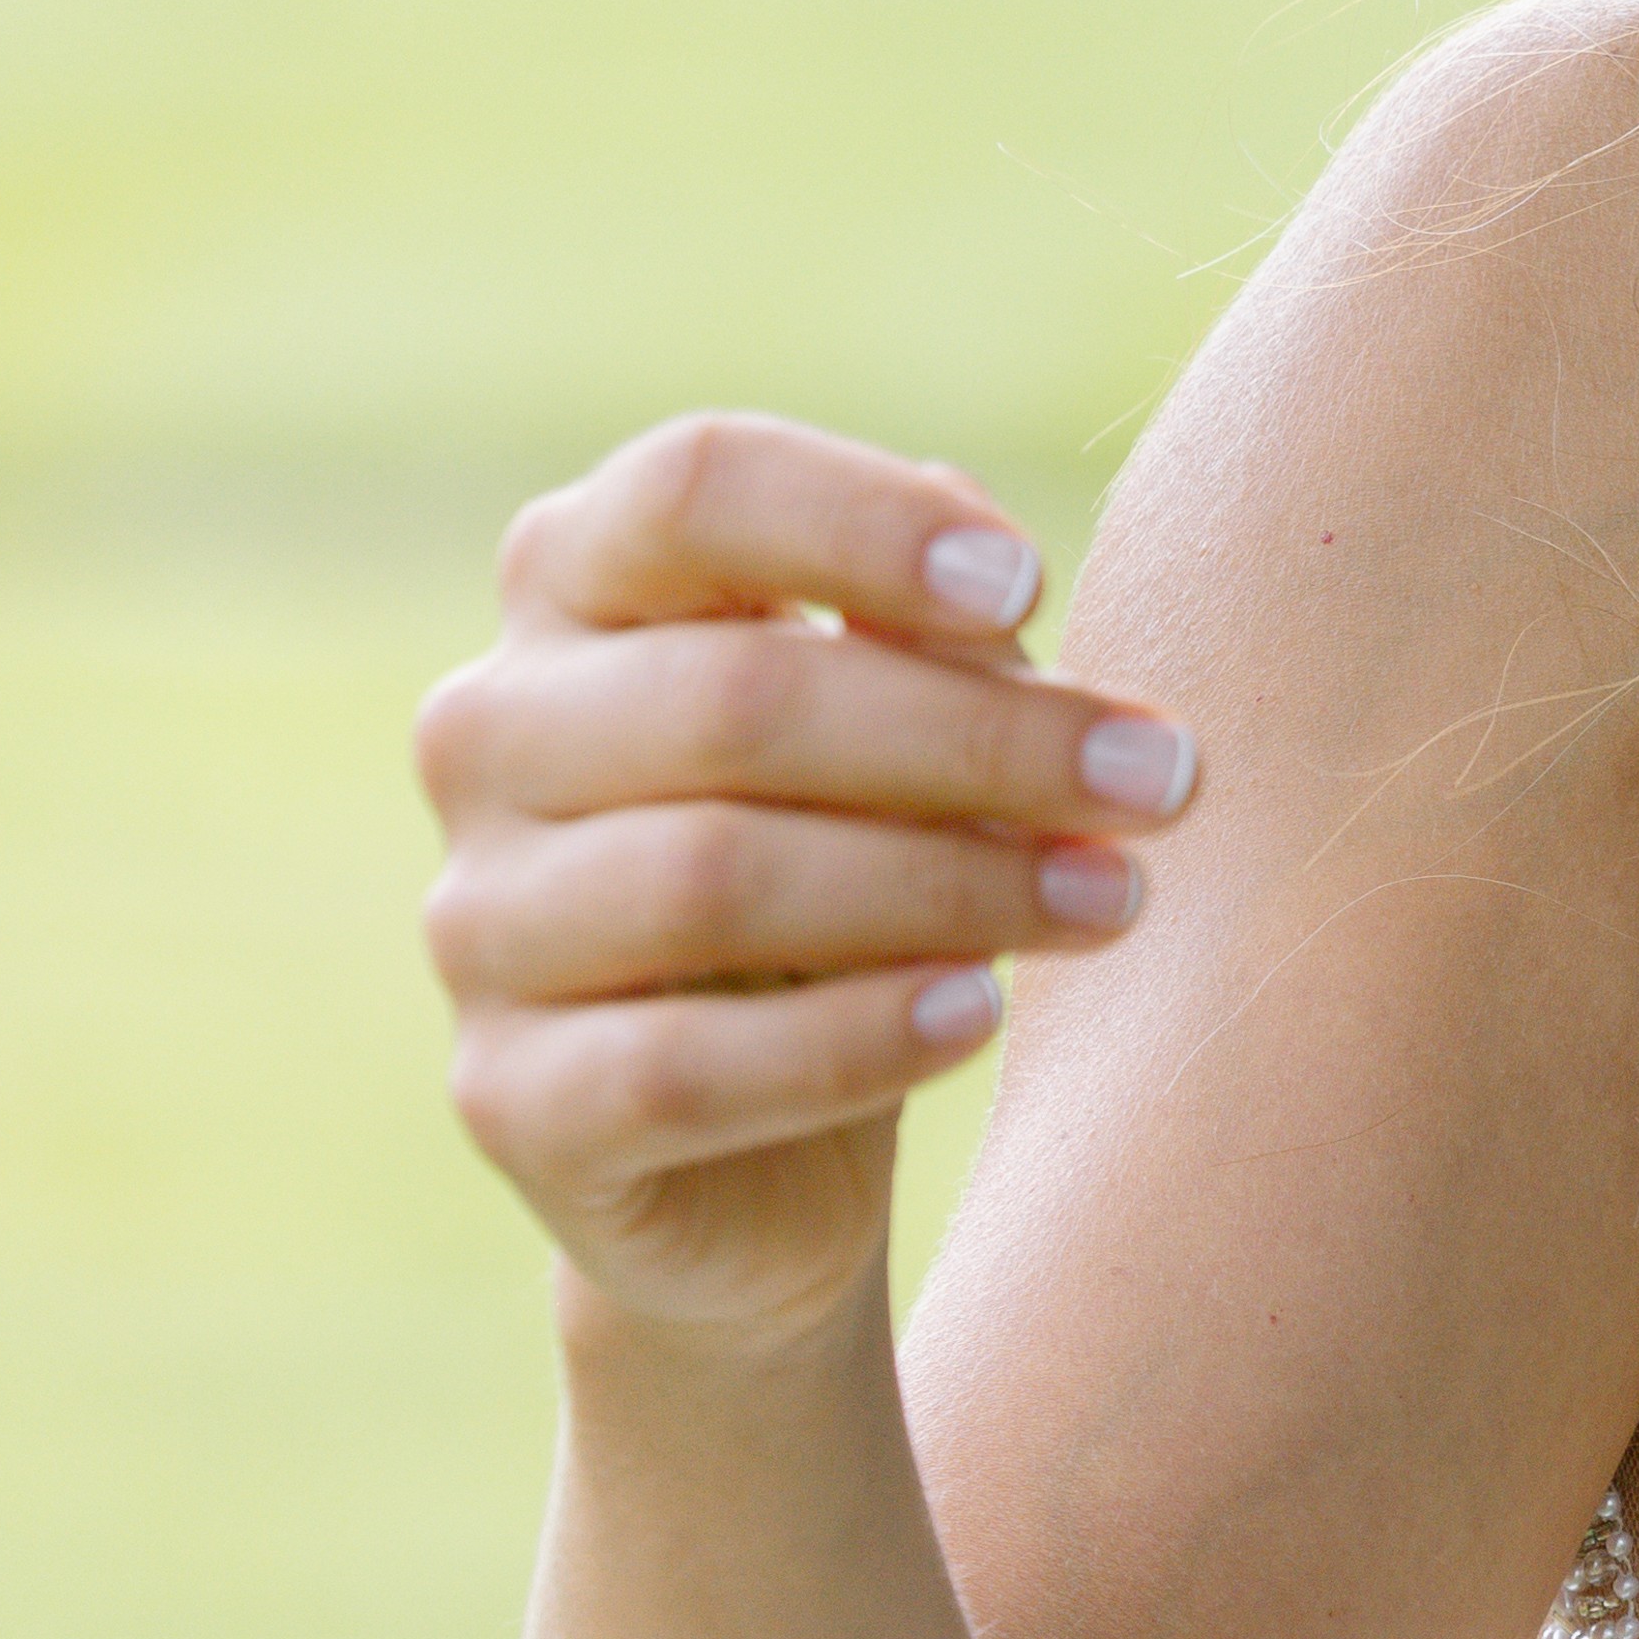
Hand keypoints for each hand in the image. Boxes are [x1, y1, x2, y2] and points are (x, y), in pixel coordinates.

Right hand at [422, 414, 1198, 1352]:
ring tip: (1114, 899)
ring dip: (949, 888)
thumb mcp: (914, 726)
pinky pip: (676, 1067)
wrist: (771, 1149)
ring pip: (708, 880)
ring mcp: (477, 918)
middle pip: (733, 696)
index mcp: (579, 584)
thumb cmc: (862, 861)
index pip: (690, 488)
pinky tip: (978, 1016)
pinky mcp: (506, 1097)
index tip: (1032, 583)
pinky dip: (851, 1040)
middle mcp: (490, 731)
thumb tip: (987, 573)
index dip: (864, 523)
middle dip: (980, 739)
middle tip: (1160, 782)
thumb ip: (938, 632)